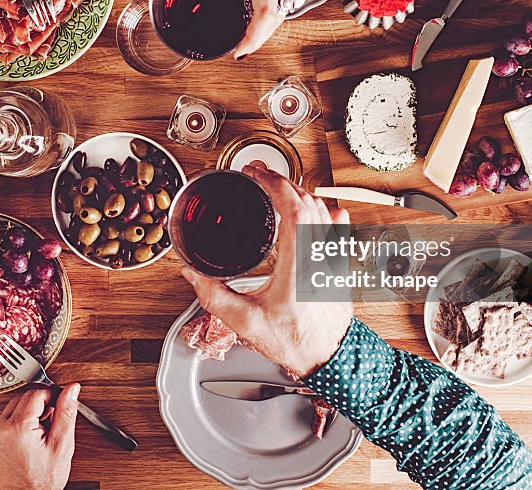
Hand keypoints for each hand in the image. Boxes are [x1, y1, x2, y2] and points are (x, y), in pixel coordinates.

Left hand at [0, 384, 79, 489]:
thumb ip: (66, 413)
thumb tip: (72, 389)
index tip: (58, 406)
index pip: (35, 393)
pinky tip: (28, 439)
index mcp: (17, 428)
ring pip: (13, 407)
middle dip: (40, 405)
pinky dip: (17, 423)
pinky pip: (4, 420)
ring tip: (39, 434)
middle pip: (22, 398)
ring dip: (28, 414)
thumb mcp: (61, 445)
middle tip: (51, 423)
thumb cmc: (42, 480)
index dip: (51, 396)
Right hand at [180, 166, 351, 377]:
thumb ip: (213, 296)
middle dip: (281, 181)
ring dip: (299, 192)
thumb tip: (192, 273)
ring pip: (323, 209)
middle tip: (257, 174)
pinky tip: (311, 207)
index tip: (256, 174)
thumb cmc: (294, 342)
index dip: (275, 185)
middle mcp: (321, 256)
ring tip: (275, 187)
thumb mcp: (244, 322)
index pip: (295, 210)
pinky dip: (321, 209)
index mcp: (299, 266)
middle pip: (308, 201)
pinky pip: (336, 224)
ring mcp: (334, 257)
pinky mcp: (339, 262)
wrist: (329, 358)